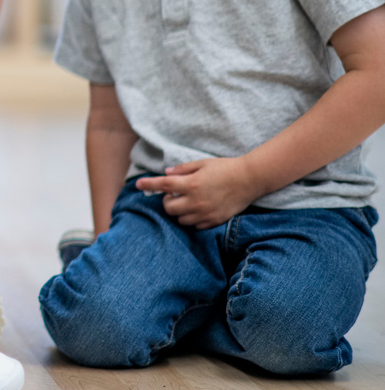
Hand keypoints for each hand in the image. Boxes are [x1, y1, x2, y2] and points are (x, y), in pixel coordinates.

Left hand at [135, 157, 259, 228]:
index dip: (149, 184)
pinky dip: (192, 218)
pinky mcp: (215, 220)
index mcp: (192, 184)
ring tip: (187, 201)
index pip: (163, 185)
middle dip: (168, 201)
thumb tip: (166, 173)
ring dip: (179, 211)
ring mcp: (206, 213)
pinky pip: (195, 225)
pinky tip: (198, 209)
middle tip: (174, 194)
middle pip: (169, 208)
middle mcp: (196, 200)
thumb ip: (182, 170)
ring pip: (180, 219)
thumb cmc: (225, 168)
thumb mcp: (202, 163)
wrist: (250, 179)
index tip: (138, 184)